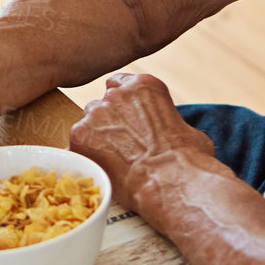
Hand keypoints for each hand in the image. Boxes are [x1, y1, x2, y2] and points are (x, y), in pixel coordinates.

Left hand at [69, 73, 218, 225]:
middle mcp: (116, 94)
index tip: (127, 119)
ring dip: (96, 138)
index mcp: (144, 85)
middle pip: (102, 103)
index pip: (119, 84)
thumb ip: (168, 122)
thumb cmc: (188, 159)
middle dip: (108, 122)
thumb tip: (172, 135)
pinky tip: (100, 168)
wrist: (170, 180)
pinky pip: (76, 143)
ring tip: (111, 160)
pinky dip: (85, 155)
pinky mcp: (80, 136)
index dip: (122, 104)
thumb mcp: (187, 130)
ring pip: (87, 123)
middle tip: (120, 145)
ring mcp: (95, 113)